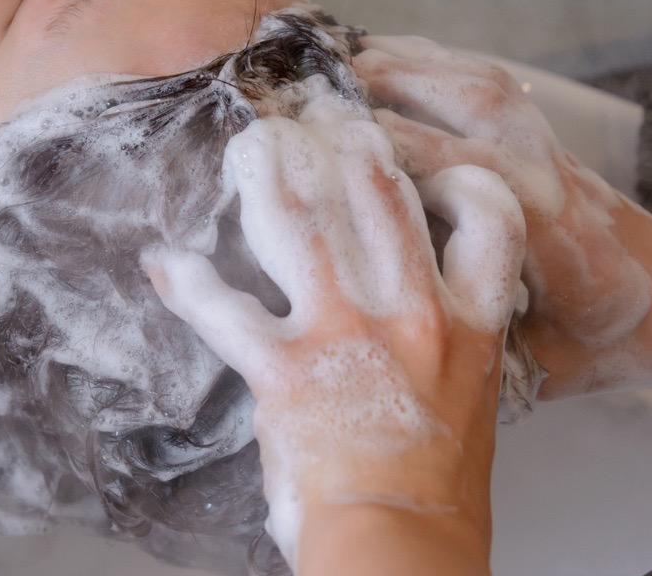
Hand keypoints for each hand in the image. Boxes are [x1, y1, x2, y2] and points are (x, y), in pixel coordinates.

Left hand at [143, 94, 524, 573]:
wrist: (400, 545)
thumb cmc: (437, 481)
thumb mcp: (470, 390)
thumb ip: (450, 326)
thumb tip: (417, 278)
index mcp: (464, 321)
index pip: (488, 222)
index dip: (460, 180)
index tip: (426, 167)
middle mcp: (410, 312)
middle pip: (379, 196)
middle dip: (344, 144)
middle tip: (316, 118)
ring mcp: (345, 333)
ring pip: (303, 223)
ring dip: (270, 174)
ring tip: (253, 143)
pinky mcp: (285, 368)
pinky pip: (225, 311)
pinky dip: (188, 284)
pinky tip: (163, 261)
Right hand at [353, 35, 651, 395]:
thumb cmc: (592, 338)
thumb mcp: (538, 365)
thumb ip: (470, 341)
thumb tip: (382, 320)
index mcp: (551, 237)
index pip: (470, 178)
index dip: (403, 155)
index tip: (335, 148)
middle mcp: (549, 175)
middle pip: (474, 109)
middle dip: (395, 90)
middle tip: (323, 89)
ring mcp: (547, 142)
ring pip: (476, 82)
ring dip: (408, 64)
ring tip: (343, 60)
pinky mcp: (538, 126)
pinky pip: (480, 76)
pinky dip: (429, 58)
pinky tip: (383, 53)